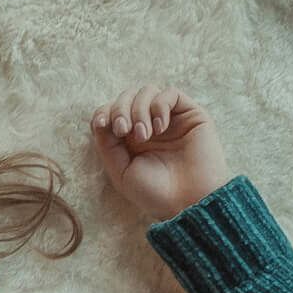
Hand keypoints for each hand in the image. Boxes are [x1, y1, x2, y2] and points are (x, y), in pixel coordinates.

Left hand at [90, 87, 230, 222]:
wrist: (187, 201)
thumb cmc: (154, 192)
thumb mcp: (120, 169)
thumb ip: (107, 144)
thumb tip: (100, 118)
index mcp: (128, 138)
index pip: (111, 111)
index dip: (104, 111)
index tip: (103, 124)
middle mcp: (148, 125)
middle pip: (127, 97)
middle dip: (120, 109)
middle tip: (124, 131)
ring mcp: (170, 119)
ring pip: (147, 91)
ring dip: (139, 109)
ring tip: (144, 135)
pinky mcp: (191, 115)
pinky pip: (171, 94)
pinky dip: (159, 106)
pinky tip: (159, 128)